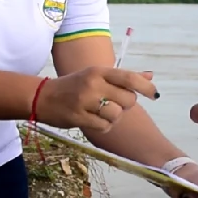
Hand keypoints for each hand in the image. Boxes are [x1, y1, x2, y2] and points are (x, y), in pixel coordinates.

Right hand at [36, 67, 158, 133]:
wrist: (43, 97)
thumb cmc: (75, 85)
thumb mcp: (97, 75)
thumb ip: (124, 77)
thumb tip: (150, 76)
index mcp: (99, 71)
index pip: (129, 78)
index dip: (146, 87)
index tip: (154, 95)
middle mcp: (93, 84)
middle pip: (128, 99)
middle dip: (125, 104)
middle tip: (114, 102)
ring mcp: (85, 101)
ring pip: (116, 114)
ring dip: (113, 117)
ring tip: (102, 112)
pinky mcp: (78, 117)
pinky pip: (104, 126)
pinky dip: (104, 126)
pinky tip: (94, 120)